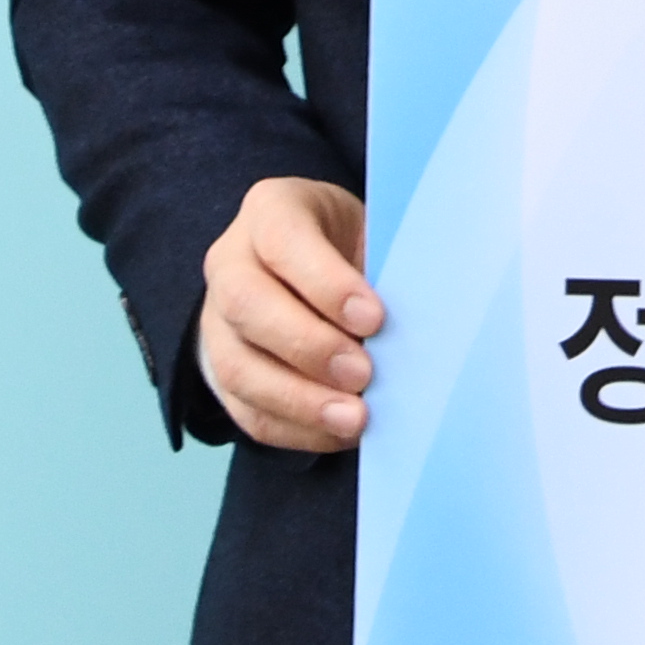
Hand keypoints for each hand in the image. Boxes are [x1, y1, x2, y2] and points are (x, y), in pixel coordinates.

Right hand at [197, 176, 380, 450]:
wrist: (308, 270)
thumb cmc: (353, 246)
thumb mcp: (372, 229)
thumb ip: (387, 263)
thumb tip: (427, 318)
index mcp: (271, 210)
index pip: (282, 238)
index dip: (326, 282)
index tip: (374, 318)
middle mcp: (230, 262)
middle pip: (246, 304)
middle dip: (309, 346)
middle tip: (364, 373)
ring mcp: (217, 322)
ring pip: (239, 367)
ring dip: (299, 400)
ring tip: (354, 418)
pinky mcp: (221, 374)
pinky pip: (246, 411)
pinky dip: (295, 429)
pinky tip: (338, 433)